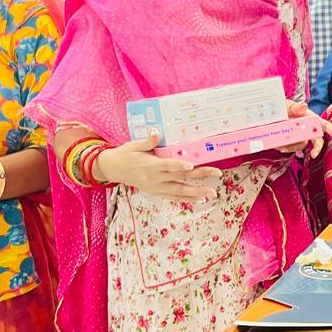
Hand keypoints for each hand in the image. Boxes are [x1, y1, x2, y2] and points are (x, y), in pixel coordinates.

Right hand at [94, 132, 222, 200]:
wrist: (113, 169)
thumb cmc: (126, 154)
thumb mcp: (134, 145)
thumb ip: (148, 141)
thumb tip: (156, 132)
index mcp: (149, 165)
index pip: (167, 165)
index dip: (179, 165)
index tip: (192, 165)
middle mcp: (153, 178)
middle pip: (179, 177)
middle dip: (200, 176)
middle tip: (217, 174)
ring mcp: (155, 188)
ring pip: (179, 191)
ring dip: (197, 193)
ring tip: (212, 193)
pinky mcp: (156, 192)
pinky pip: (173, 197)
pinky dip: (187, 199)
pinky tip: (200, 199)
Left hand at [276, 101, 331, 158]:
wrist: (263, 116)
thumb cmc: (278, 107)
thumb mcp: (285, 105)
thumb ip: (294, 106)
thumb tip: (304, 106)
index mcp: (308, 118)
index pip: (324, 124)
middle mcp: (306, 128)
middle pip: (317, 139)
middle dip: (317, 148)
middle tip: (313, 155)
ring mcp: (298, 136)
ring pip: (302, 145)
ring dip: (294, 147)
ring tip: (281, 146)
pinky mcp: (290, 141)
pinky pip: (292, 148)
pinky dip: (286, 148)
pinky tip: (278, 146)